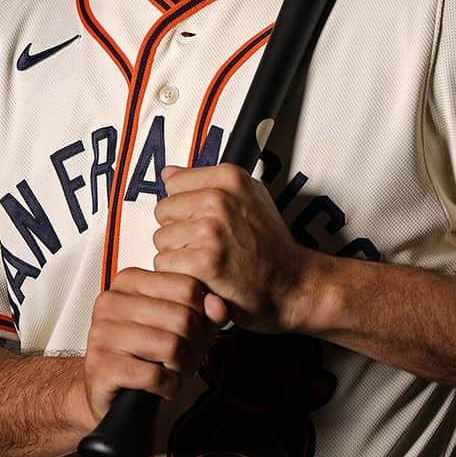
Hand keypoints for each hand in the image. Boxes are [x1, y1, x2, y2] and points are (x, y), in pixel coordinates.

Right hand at [83, 268, 218, 422]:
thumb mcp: (180, 327)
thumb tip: (217, 305)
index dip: (202, 315)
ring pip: (171, 346)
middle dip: (195, 346)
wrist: (109, 389)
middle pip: (182, 317)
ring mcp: (102, 333)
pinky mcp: (102, 366)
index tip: (194, 332)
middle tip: (188, 358)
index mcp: (129, 282)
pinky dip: (169, 385)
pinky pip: (155, 375)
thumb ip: (204, 313)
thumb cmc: (143, 354)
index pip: (187, 286)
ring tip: (176, 371)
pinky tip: (163, 385)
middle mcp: (111, 302)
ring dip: (183, 367)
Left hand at [152, 164, 316, 333]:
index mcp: (229, 178)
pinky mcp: (204, 262)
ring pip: (161, 240)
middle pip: (163, 211)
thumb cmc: (272, 245)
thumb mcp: (251, 197)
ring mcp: (210, 230)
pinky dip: (180, 275)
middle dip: (178, 230)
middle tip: (206, 245)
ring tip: (208, 260)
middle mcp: (218, 200)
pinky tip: (203, 276)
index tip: (203, 220)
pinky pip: (164, 264)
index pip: (173, 183)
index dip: (185, 206)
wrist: (294, 283)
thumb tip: (168, 173)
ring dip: (178, 255)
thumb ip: (208, 182)